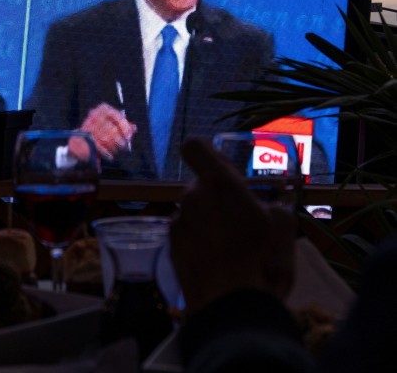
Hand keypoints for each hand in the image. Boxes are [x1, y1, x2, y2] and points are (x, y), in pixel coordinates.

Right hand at [78, 103, 135, 159]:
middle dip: (120, 139)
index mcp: (102, 110)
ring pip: (105, 138)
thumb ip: (123, 125)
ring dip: (113, 147)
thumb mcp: (112, 124)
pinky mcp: (83, 138)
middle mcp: (93, 115)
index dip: (124, 126)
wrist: (81, 139)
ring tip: (116, 150)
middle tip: (124, 146)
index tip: (128, 136)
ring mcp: (87, 126)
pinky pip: (98, 147)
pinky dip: (106, 153)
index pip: (116, 116)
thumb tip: (134, 128)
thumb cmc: (100, 130)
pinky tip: (110, 156)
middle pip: (111, 129)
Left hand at [169, 137, 295, 313]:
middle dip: (217, 199)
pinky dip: (199, 242)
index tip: (225, 173)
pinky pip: (187, 235)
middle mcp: (190, 198)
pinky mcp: (170, 248)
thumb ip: (270, 205)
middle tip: (242, 222)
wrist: (231, 306)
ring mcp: (177, 223)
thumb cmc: (263, 260)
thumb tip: (264, 207)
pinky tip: (218, 262)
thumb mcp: (284, 226)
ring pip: (194, 212)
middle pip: (200, 187)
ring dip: (208, 222)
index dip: (208, 155)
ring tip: (233, 249)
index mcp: (217, 184)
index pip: (195, 148)